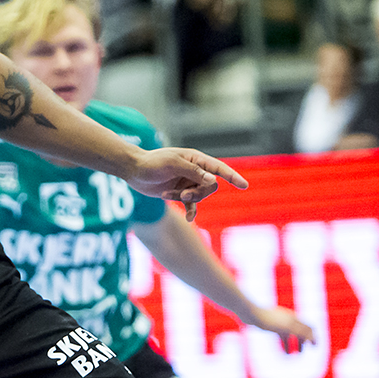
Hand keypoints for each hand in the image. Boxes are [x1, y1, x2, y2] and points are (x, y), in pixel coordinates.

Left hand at [128, 148, 248, 220]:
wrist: (134, 171)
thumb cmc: (152, 163)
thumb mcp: (172, 164)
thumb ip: (193, 172)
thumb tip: (212, 180)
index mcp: (196, 159)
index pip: (219, 168)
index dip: (232, 176)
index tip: (244, 185)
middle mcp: (195, 170)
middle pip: (210, 186)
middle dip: (199, 193)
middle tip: (183, 194)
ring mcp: (188, 182)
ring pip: (200, 196)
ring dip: (187, 199)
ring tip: (169, 195)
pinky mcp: (180, 193)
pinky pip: (191, 205)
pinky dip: (190, 211)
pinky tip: (188, 218)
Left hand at [250, 306, 314, 352]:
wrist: (251, 313)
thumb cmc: (269, 320)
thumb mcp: (286, 327)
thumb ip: (301, 332)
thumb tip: (313, 338)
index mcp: (294, 318)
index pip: (309, 327)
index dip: (314, 337)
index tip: (315, 347)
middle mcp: (289, 319)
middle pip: (302, 331)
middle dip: (305, 342)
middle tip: (304, 353)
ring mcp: (281, 322)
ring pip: (292, 335)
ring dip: (295, 344)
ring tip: (295, 355)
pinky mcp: (272, 326)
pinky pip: (282, 336)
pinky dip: (286, 344)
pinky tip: (285, 353)